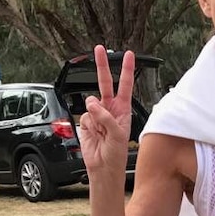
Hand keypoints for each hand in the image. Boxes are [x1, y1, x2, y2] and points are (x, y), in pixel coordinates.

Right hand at [79, 45, 134, 176]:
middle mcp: (111, 109)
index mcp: (123, 109)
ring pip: (91, 103)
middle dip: (102, 66)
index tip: (129, 55)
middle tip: (99, 49)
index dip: (127, 70)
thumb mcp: (117, 134)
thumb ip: (106, 117)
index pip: (125, 85)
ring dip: (96, 116)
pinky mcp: (87, 121)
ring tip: (102, 131)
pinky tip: (94, 133)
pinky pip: (85, 115)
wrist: (103, 166)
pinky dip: (88, 124)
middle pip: (105, 83)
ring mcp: (98, 115)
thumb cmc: (117, 152)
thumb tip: (92, 103)